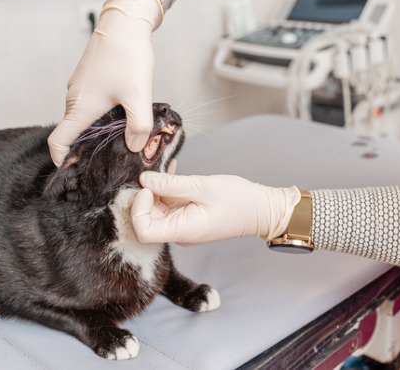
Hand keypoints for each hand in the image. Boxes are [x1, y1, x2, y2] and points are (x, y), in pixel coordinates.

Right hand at [48, 0, 163, 166]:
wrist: (124, 22)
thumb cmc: (127, 55)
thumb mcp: (138, 95)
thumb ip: (138, 126)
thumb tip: (135, 147)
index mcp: (80, 107)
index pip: (58, 142)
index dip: (62, 160)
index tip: (74, 171)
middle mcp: (74, 99)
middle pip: (72, 132)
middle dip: (87, 148)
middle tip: (109, 158)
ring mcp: (79, 88)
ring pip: (82, 118)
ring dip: (97, 130)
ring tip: (120, 137)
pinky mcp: (87, 80)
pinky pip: (88, 105)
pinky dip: (100, 115)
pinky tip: (121, 114)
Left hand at [131, 172, 300, 244]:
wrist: (261, 209)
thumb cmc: (238, 201)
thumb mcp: (203, 187)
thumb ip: (171, 184)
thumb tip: (144, 179)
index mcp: (182, 230)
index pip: (142, 231)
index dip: (138, 209)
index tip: (149, 188)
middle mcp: (177, 231)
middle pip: (145, 219)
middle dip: (145, 195)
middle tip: (153, 173)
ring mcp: (181, 224)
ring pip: (154, 209)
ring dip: (155, 188)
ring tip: (165, 169)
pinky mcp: (185, 215)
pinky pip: (166, 203)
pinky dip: (165, 188)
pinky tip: (171, 172)